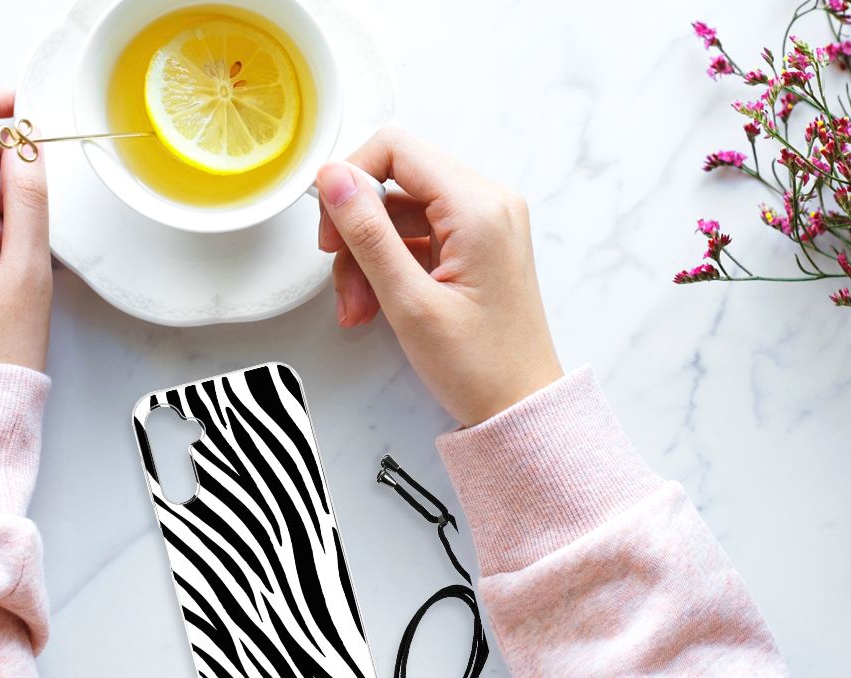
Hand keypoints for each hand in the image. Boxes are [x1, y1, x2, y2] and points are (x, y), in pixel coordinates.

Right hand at [316, 128, 561, 426]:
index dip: (351, 179)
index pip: (396, 149)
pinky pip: (416, 237)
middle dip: (357, 230)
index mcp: (479, 207)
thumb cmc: (480, 366)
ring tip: (358, 308)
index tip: (330, 227)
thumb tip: (333, 177)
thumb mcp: (409, 301)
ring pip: (399, 213)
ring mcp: (483, 224)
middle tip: (341, 278)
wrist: (520, 408)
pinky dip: (388, 267)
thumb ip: (368, 233)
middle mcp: (487, 203)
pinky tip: (375, 305)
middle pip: (395, 182)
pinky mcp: (475, 245)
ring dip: (367, 257)